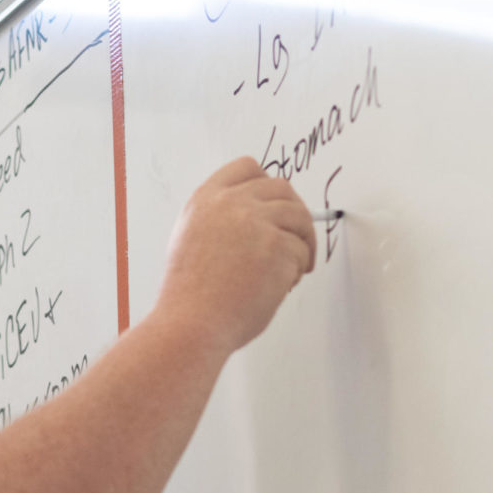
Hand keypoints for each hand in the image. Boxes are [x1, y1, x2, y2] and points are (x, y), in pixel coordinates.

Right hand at [156, 156, 316, 353]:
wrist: (192, 324)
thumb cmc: (190, 296)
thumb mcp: (190, 239)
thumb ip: (220, 219)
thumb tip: (258, 215)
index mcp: (206, 199)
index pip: (247, 167)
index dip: (266, 185)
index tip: (274, 206)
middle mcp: (231, 203)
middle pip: (282, 188)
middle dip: (294, 213)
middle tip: (297, 238)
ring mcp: (256, 223)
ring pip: (299, 217)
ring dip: (302, 242)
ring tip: (291, 270)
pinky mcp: (278, 247)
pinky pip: (302, 251)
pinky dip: (297, 271)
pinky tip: (280, 287)